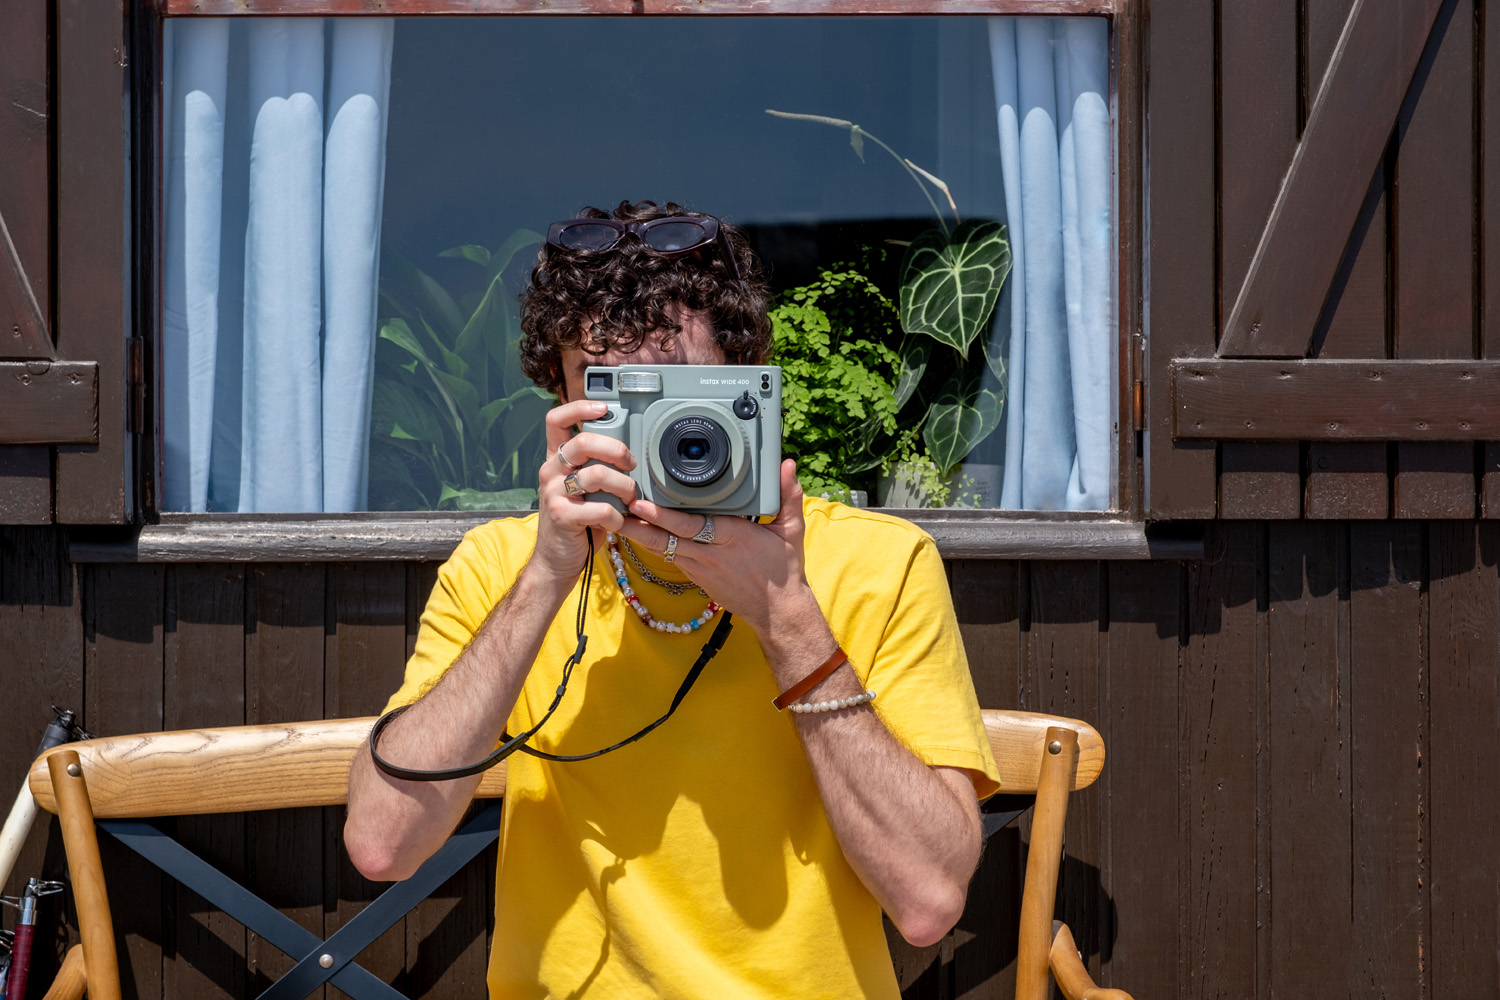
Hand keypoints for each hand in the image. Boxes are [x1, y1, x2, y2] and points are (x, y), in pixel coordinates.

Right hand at [532, 400, 640, 586]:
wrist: (555, 561)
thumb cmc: (578, 523)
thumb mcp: (584, 490)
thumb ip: (597, 468)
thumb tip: (632, 453)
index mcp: (556, 461)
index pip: (556, 419)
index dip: (579, 407)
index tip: (604, 408)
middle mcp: (551, 472)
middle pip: (583, 442)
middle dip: (616, 449)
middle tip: (631, 463)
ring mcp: (554, 493)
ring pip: (597, 475)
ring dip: (624, 486)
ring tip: (631, 499)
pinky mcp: (561, 516)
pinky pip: (600, 508)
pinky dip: (617, 516)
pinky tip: (618, 522)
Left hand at [616, 460, 825, 640]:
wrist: (777, 611)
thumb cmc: (783, 570)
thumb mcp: (791, 530)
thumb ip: (788, 495)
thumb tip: (788, 465)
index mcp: (732, 537)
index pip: (692, 525)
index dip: (665, 516)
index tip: (644, 503)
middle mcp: (711, 553)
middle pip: (667, 538)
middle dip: (639, 523)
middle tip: (617, 506)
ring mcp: (699, 567)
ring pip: (661, 549)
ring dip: (638, 534)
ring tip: (615, 517)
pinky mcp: (695, 576)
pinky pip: (668, 557)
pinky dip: (651, 544)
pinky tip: (635, 532)